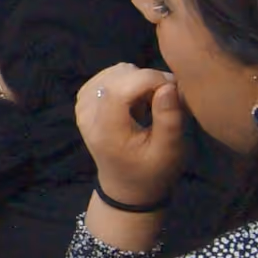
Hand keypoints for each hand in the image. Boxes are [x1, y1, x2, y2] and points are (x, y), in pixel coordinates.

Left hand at [76, 62, 186, 211]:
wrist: (126, 186)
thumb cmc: (151, 172)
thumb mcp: (168, 152)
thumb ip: (169, 118)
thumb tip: (169, 85)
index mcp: (105, 130)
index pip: (121, 87)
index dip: (151, 79)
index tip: (174, 88)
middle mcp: (87, 113)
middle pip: (120, 75)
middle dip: (149, 81)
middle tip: (166, 102)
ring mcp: (83, 104)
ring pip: (117, 71)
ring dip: (140, 82)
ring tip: (151, 105)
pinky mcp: (86, 99)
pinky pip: (111, 75)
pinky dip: (130, 82)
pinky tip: (137, 102)